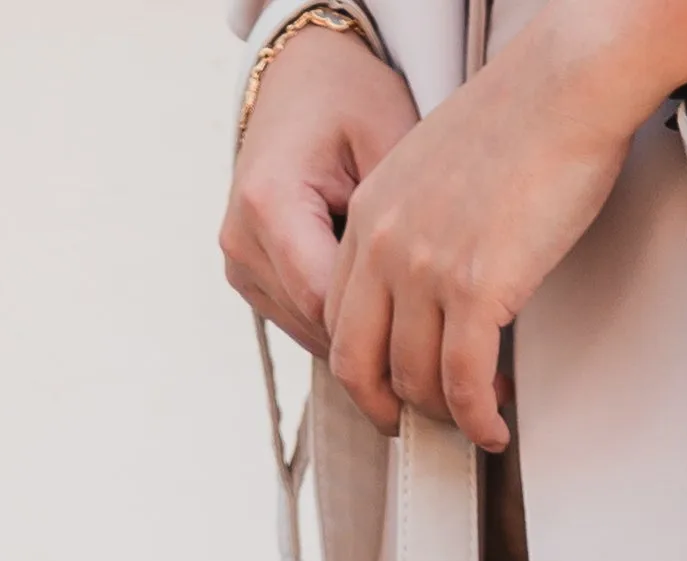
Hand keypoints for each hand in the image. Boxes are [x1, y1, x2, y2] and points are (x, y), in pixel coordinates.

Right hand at [223, 19, 415, 359]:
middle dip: (380, 344)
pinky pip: (301, 317)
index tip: (444, 345)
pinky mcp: (248, 272)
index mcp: (269, 203)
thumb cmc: (351, 96)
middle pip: (315, 323)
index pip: (324, 299)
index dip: (382, 333)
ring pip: (308, 330)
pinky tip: (390, 312)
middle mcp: (242, 239)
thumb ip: (403, 219)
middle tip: (447, 359)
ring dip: (363, 338)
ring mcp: (239, 261)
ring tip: (425, 337)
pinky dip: (345, 321)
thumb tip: (442, 298)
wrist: (303, 77)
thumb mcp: (390, 140)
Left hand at [257, 0, 686, 453]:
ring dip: (446, 416)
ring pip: (414, 380)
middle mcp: (382, 244)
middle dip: (387, 407)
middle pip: (358, 362)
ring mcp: (424, 269)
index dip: (361, 367)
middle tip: (417, 427)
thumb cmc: (524, 119)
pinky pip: (465, 382)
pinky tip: (495, 429)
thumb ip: (418, 225)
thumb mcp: (437, 169)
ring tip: (476, 421)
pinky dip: (478, 420)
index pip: (337, 316)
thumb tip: (434, 281)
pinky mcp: (476, 288)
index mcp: (368, 213)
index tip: (388, 386)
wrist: (568, 84)